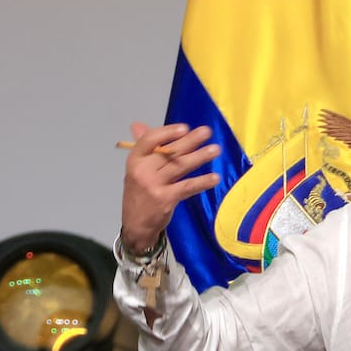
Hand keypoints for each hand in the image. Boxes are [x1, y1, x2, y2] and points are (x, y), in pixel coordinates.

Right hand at [121, 122, 219, 254]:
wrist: (135, 225)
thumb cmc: (139, 194)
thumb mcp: (136, 170)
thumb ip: (144, 149)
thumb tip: (138, 125)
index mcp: (135, 160)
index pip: (149, 141)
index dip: (167, 132)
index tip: (184, 127)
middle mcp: (142, 171)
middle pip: (169, 152)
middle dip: (190, 141)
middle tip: (207, 131)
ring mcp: (154, 186)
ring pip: (180, 167)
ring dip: (199, 157)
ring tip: (215, 149)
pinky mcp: (166, 199)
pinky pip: (187, 187)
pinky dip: (202, 182)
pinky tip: (215, 177)